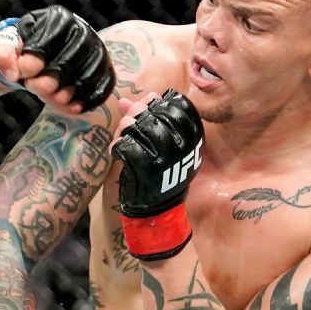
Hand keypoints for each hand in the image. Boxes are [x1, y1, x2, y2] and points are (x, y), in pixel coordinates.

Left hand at [0, 5, 115, 112]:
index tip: (24, 72)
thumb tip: (12, 70)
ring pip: (88, 76)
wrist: (39, 59)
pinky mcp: (105, 70)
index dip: (37, 59)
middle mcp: (83, 30)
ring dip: (67, 93)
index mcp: (57, 19)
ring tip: (49, 98)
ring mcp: (97, 50)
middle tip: (33, 87)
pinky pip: (102, 88)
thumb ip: (3, 56)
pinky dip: (86, 101)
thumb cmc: (23, 51)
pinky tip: (70, 108)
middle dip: (50, 79)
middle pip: (72, 59)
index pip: (52, 39)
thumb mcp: (6, 48)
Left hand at [111, 89, 203, 260]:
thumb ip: (148, 119)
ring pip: (137, 126)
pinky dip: (117, 147)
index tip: (148, 108)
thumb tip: (134, 98)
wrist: (157, 210)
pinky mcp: (147, 168)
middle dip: (136, 113)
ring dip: (124, 129)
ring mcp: (165, 157)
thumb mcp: (162, 146)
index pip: (177, 106)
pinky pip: (125, 146)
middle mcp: (182, 147)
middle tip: (129, 124)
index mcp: (193, 139)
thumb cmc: (159, 175)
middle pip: (154, 113)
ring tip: (123, 138)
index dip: (157, 103)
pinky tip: (118, 152)